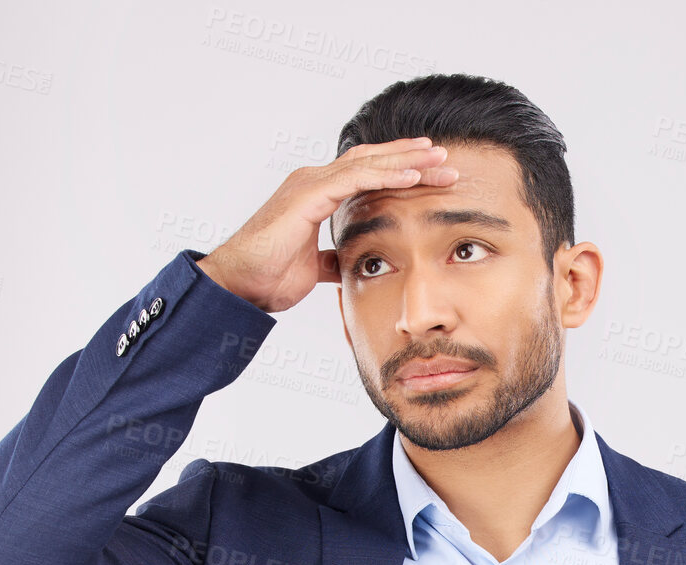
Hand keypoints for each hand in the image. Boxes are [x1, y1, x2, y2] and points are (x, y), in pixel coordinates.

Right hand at [196, 137, 458, 313]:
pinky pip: (355, 179)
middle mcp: (314, 181)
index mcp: (316, 194)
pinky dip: (387, 176)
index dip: (399, 172)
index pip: (365, 174)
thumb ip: (332, 260)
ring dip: (408, 161)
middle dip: (411, 158)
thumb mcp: (314, 269)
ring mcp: (310, 184)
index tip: (431, 175)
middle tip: (447, 158)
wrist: (238, 285)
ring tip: (441, 160)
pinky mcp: (308, 195)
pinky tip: (415, 177)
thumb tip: (347, 264)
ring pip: (369, 163)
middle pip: (372, 161)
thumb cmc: (267, 277)